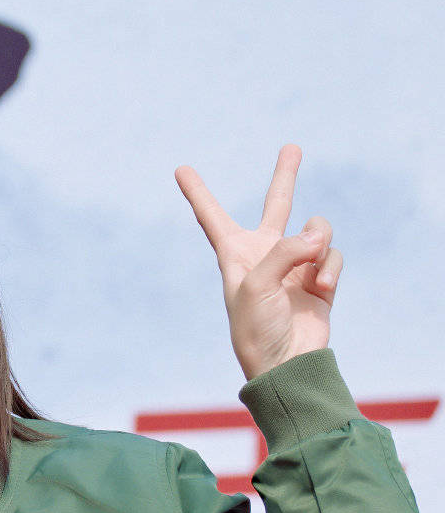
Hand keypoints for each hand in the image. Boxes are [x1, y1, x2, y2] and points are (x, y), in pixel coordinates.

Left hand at [174, 144, 343, 380]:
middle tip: (292, 148)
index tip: (180, 169)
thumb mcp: (257, 283)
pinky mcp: (320, 279)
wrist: (284, 364)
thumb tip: (319, 237)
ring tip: (313, 275)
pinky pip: (332, 255)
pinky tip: (322, 288)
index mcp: (235, 254)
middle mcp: (266, 254)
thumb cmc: (256, 328)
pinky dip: (330, 268)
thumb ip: (286, 250)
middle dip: (285, 176)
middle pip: (277, 204)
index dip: (197, 193)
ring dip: (318, 243)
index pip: (212, 216)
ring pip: (317, 228)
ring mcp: (296, 265)